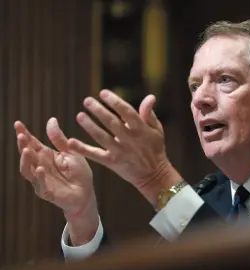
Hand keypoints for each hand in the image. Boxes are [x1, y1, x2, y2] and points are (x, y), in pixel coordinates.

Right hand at [15, 118, 98, 244]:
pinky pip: (40, 185)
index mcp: (46, 155)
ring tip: (27, 150)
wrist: (86, 193)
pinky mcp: (46, 192)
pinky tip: (40, 169)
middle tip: (21, 135)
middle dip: (22, 145)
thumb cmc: (79, 173)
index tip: (17, 123)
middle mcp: (40, 166)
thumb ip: (60, 139)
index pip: (32, 143)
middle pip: (27, 155)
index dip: (24, 134)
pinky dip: (38, 177)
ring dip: (25, 161)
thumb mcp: (71, 152)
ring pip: (27, 170)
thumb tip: (51, 119)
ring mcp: (41, 179)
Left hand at [68, 90, 181, 204]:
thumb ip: (149, 113)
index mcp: (141, 130)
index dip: (115, 102)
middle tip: (87, 101)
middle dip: (99, 111)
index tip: (103, 93)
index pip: (127, 112)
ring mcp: (120, 152)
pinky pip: (96, 155)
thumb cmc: (155, 149)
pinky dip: (83, 149)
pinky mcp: (112, 162)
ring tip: (80, 116)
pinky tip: (71, 142)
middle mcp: (130, 140)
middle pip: (112, 123)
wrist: (154, 175)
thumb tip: (150, 97)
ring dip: (90, 127)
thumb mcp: (157, 130)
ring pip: (102, 138)